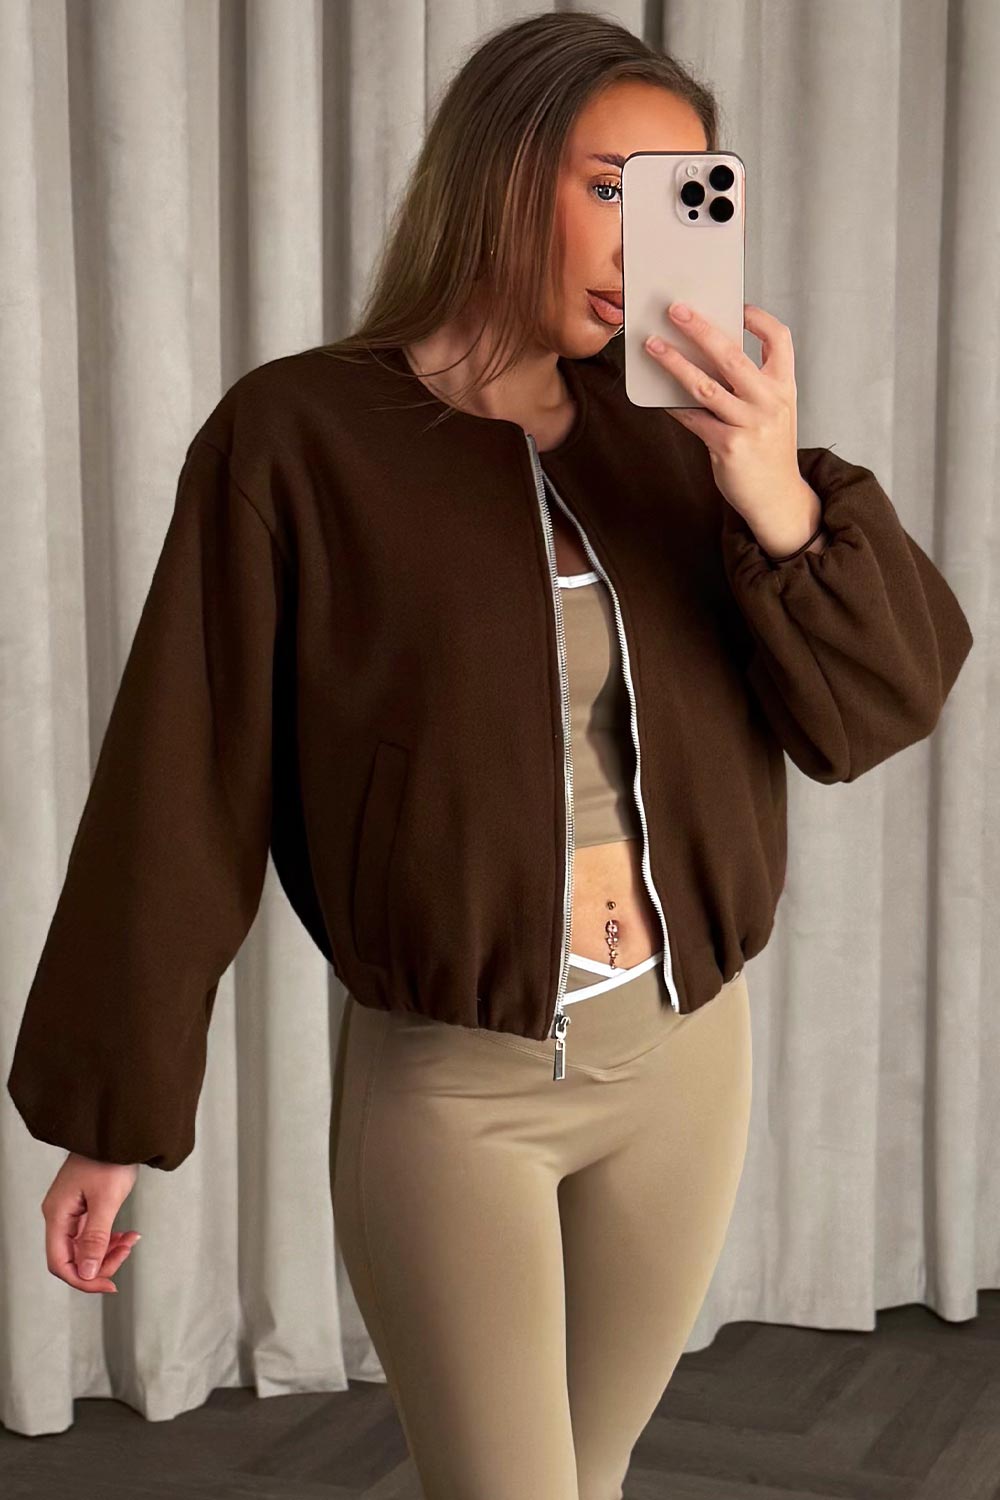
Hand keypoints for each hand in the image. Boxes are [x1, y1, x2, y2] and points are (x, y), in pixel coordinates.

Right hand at [41, 1153, 141, 1294]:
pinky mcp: (84, 1205)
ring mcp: (71, 1210)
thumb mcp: (106, 1200)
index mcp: (57, 1214)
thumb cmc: (110, 1156)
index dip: (83, 1280)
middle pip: (73, 1257)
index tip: (108, 1285)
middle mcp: (60, 1214)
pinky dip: (110, 1237)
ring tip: (131, 1240)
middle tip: (126, 1252)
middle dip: (101, 1262)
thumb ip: (95, 1238)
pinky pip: (93, 1232)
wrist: (118, 1129)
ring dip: (109, 1250)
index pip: (59, 1262)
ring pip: (85, 1246)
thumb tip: (85, 1272)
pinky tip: (127, 1235)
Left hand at [644, 301, 812, 528]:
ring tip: (653, 345)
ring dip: (674, 362)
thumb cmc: (768, 449)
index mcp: (785, 386)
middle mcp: (770, 402)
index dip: (758, 319)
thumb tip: (704, 354)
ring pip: (705, 386)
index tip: (736, 306)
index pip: (780, 339)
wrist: (777, 498)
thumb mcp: (773, 410)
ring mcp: (750, 425)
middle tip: (675, 310)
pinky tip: (657, 394)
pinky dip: (673, 405)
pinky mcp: (729, 447)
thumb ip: (750, 384)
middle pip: (732, 355)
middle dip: (700, 329)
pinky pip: (693, 419)